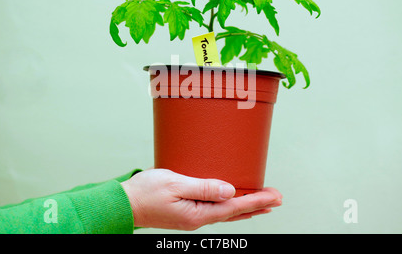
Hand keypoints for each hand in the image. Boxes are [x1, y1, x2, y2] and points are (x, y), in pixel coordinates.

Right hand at [121, 168, 281, 229]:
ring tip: (263, 204)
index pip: (234, 207)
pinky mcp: (187, 211)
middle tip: (277, 198)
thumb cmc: (145, 192)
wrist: (124, 203)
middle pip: (235, 213)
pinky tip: (233, 203)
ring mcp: (193, 216)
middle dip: (258, 205)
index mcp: (197, 214)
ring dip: (247, 207)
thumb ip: (203, 187)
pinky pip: (216, 210)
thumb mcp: (174, 184)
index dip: (256, 201)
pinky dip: (231, 207)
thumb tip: (229, 191)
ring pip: (227, 213)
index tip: (274, 196)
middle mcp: (198, 218)